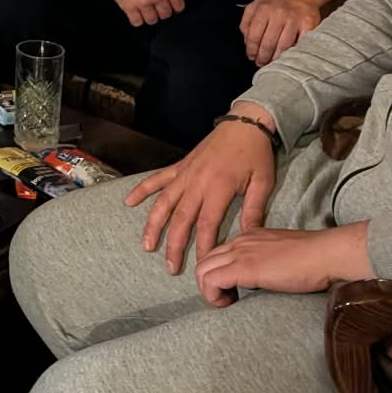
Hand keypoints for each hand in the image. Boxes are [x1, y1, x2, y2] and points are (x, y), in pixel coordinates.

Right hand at [96, 0, 183, 26]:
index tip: (170, 7)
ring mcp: (143, 3)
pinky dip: (136, 19)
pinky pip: (137, 22)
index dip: (174, 7)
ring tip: (143, 10)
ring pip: (152, 21)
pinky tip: (135, 12)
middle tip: (154, 7)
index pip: (179, 6)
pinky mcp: (129, 7)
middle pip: (165, 15)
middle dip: (160, 12)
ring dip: (148, 17)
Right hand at [123, 113, 275, 274]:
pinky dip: (142, 190)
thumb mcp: (263, 183)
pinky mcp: (179, 166)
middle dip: (174, 245)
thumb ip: (255, 211)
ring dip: (154, 225)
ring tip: (147, 245)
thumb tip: (249, 238)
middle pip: (181, 219)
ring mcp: (185, 174)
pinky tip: (129, 202)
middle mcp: (197, 183)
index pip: (207, 225)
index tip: (200, 267)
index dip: (202, 248)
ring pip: (163, 203)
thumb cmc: (256, 155)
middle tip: (170, 267)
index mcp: (219, 189)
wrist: (244, 124)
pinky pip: (157, 179)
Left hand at [193, 224, 371, 307]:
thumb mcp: (282, 255)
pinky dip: (213, 296)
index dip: (219, 275)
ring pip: (202, 271)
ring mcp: (240, 253)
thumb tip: (261, 278)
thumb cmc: (314, 259)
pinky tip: (230, 303)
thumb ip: (267, 262)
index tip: (233, 290)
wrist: (327, 254)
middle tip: (228, 299)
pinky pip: (211, 281)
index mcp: (248, 237)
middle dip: (208, 284)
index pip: (217, 254)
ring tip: (229, 303)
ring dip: (209, 291)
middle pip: (204, 262)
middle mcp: (240, 241)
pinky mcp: (244, 268)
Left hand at [241, 0, 321, 65]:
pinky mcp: (309, 24)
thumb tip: (247, 42)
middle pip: (268, 43)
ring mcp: (295, 19)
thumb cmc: (276, 3)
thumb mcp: (256, 5)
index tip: (252, 57)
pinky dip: (294, 52)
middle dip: (263, 57)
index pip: (254, 36)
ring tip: (273, 63)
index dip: (252, 50)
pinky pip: (300, 44)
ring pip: (284, 46)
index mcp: (263, 9)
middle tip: (261, 63)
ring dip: (277, 58)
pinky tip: (289, 57)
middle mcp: (279, 14)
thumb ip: (247, 22)